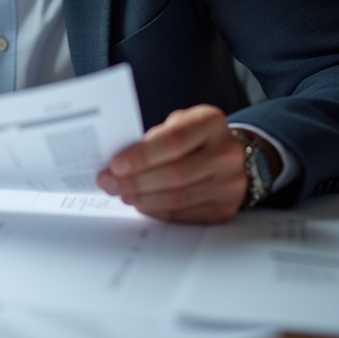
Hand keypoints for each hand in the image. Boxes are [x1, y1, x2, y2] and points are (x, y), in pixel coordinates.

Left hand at [95, 104, 250, 223]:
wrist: (229, 153)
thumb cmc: (194, 137)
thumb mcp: (178, 123)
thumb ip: (154, 138)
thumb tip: (117, 162)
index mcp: (211, 123)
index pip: (173, 142)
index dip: (141, 156)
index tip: (115, 165)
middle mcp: (226, 153)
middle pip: (175, 174)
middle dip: (135, 181)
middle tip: (108, 183)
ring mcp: (230, 184)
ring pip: (178, 198)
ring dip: (143, 198)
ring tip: (122, 193)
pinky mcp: (225, 208)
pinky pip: (184, 215)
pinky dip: (158, 211)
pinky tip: (141, 204)